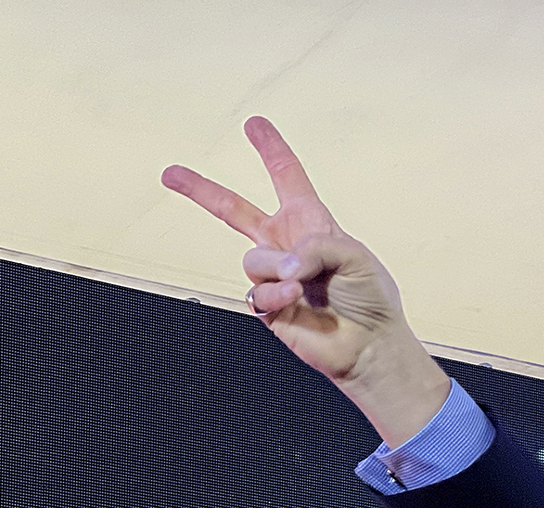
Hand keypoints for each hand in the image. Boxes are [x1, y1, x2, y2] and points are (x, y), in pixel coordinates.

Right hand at [162, 117, 448, 445]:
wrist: (369, 346)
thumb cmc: (372, 300)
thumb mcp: (353, 255)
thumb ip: (313, 246)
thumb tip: (279, 265)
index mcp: (312, 223)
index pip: (287, 178)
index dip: (271, 150)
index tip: (255, 125)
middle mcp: (288, 246)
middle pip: (234, 210)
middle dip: (200, 190)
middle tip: (170, 174)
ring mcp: (275, 276)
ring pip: (252, 258)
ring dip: (277, 269)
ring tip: (303, 284)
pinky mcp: (268, 305)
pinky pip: (255, 291)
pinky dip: (275, 295)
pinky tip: (295, 300)